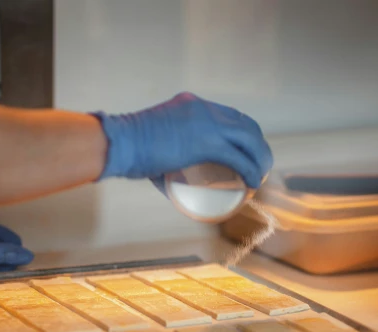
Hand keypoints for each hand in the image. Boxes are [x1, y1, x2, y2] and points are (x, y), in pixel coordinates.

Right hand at [94, 92, 272, 188]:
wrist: (118, 143)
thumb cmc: (127, 148)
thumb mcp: (154, 139)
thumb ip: (165, 153)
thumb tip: (170, 182)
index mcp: (192, 104)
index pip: (230, 115)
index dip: (244, 134)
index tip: (246, 152)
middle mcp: (203, 108)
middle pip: (245, 125)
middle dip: (257, 147)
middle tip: (256, 167)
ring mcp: (206, 123)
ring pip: (249, 139)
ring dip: (259, 158)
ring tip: (258, 176)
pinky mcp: (206, 143)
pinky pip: (239, 158)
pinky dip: (250, 171)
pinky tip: (252, 181)